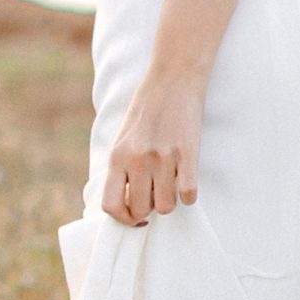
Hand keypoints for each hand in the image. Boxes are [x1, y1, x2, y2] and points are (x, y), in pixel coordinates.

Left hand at [102, 73, 203, 225]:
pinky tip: (186, 180)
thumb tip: (128, 202)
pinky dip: (188, 195)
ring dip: (169, 201)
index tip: (134, 214)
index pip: (111, 205)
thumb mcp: (124, 138)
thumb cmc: (147, 110)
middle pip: (141, 209)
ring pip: (166, 207)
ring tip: (170, 184)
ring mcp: (164, 158)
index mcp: (118, 156)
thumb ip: (122, 168)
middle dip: (149, 209)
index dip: (123, 218)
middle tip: (155, 193)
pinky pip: (188, 194)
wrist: (173, 81)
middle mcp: (138, 159)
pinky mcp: (188, 154)